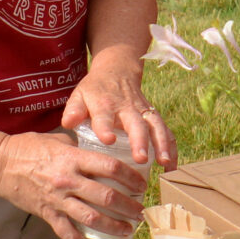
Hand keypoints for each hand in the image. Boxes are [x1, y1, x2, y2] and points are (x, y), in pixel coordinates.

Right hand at [0, 130, 147, 238]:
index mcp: (73, 158)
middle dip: (127, 206)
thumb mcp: (60, 140)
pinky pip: (66, 232)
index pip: (110, 167)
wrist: (0, 163)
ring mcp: (57, 199)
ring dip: (112, 226)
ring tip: (126, 230)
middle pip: (105, 196)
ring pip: (91, 218)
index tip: (141, 183)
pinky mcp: (46, 213)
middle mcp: (68, 180)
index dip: (129, 176)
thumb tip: (100, 152)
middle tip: (140, 210)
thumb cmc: (30, 147)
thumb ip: (80, 149)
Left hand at [60, 50, 176, 171]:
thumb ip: (74, 109)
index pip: (104, 115)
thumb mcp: (80, 95)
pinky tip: (171, 168)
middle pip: (135, 123)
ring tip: (164, 163)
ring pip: (155, 125)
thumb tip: (68, 122)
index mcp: (105, 104)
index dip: (105, 126)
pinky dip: (171, 147)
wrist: (117, 71)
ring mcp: (142, 111)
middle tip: (141, 158)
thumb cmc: (95, 91)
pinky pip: (165, 131)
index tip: (108, 139)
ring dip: (161, 143)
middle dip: (140, 140)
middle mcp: (126, 107)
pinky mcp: (153, 116)